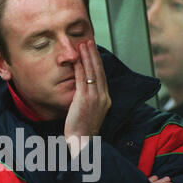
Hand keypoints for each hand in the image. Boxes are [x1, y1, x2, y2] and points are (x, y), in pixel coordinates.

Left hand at [64, 40, 110, 157]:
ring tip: (82, 45)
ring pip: (91, 72)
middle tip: (88, 42)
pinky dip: (79, 67)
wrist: (83, 141)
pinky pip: (81, 79)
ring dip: (86, 57)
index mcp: (106, 100)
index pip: (102, 77)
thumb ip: (90, 100)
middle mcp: (103, 96)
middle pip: (99, 71)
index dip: (98, 63)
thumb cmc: (84, 130)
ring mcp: (94, 97)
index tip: (93, 52)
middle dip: (93, 55)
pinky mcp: (84, 99)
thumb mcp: (91, 113)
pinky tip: (75, 59)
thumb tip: (84, 92)